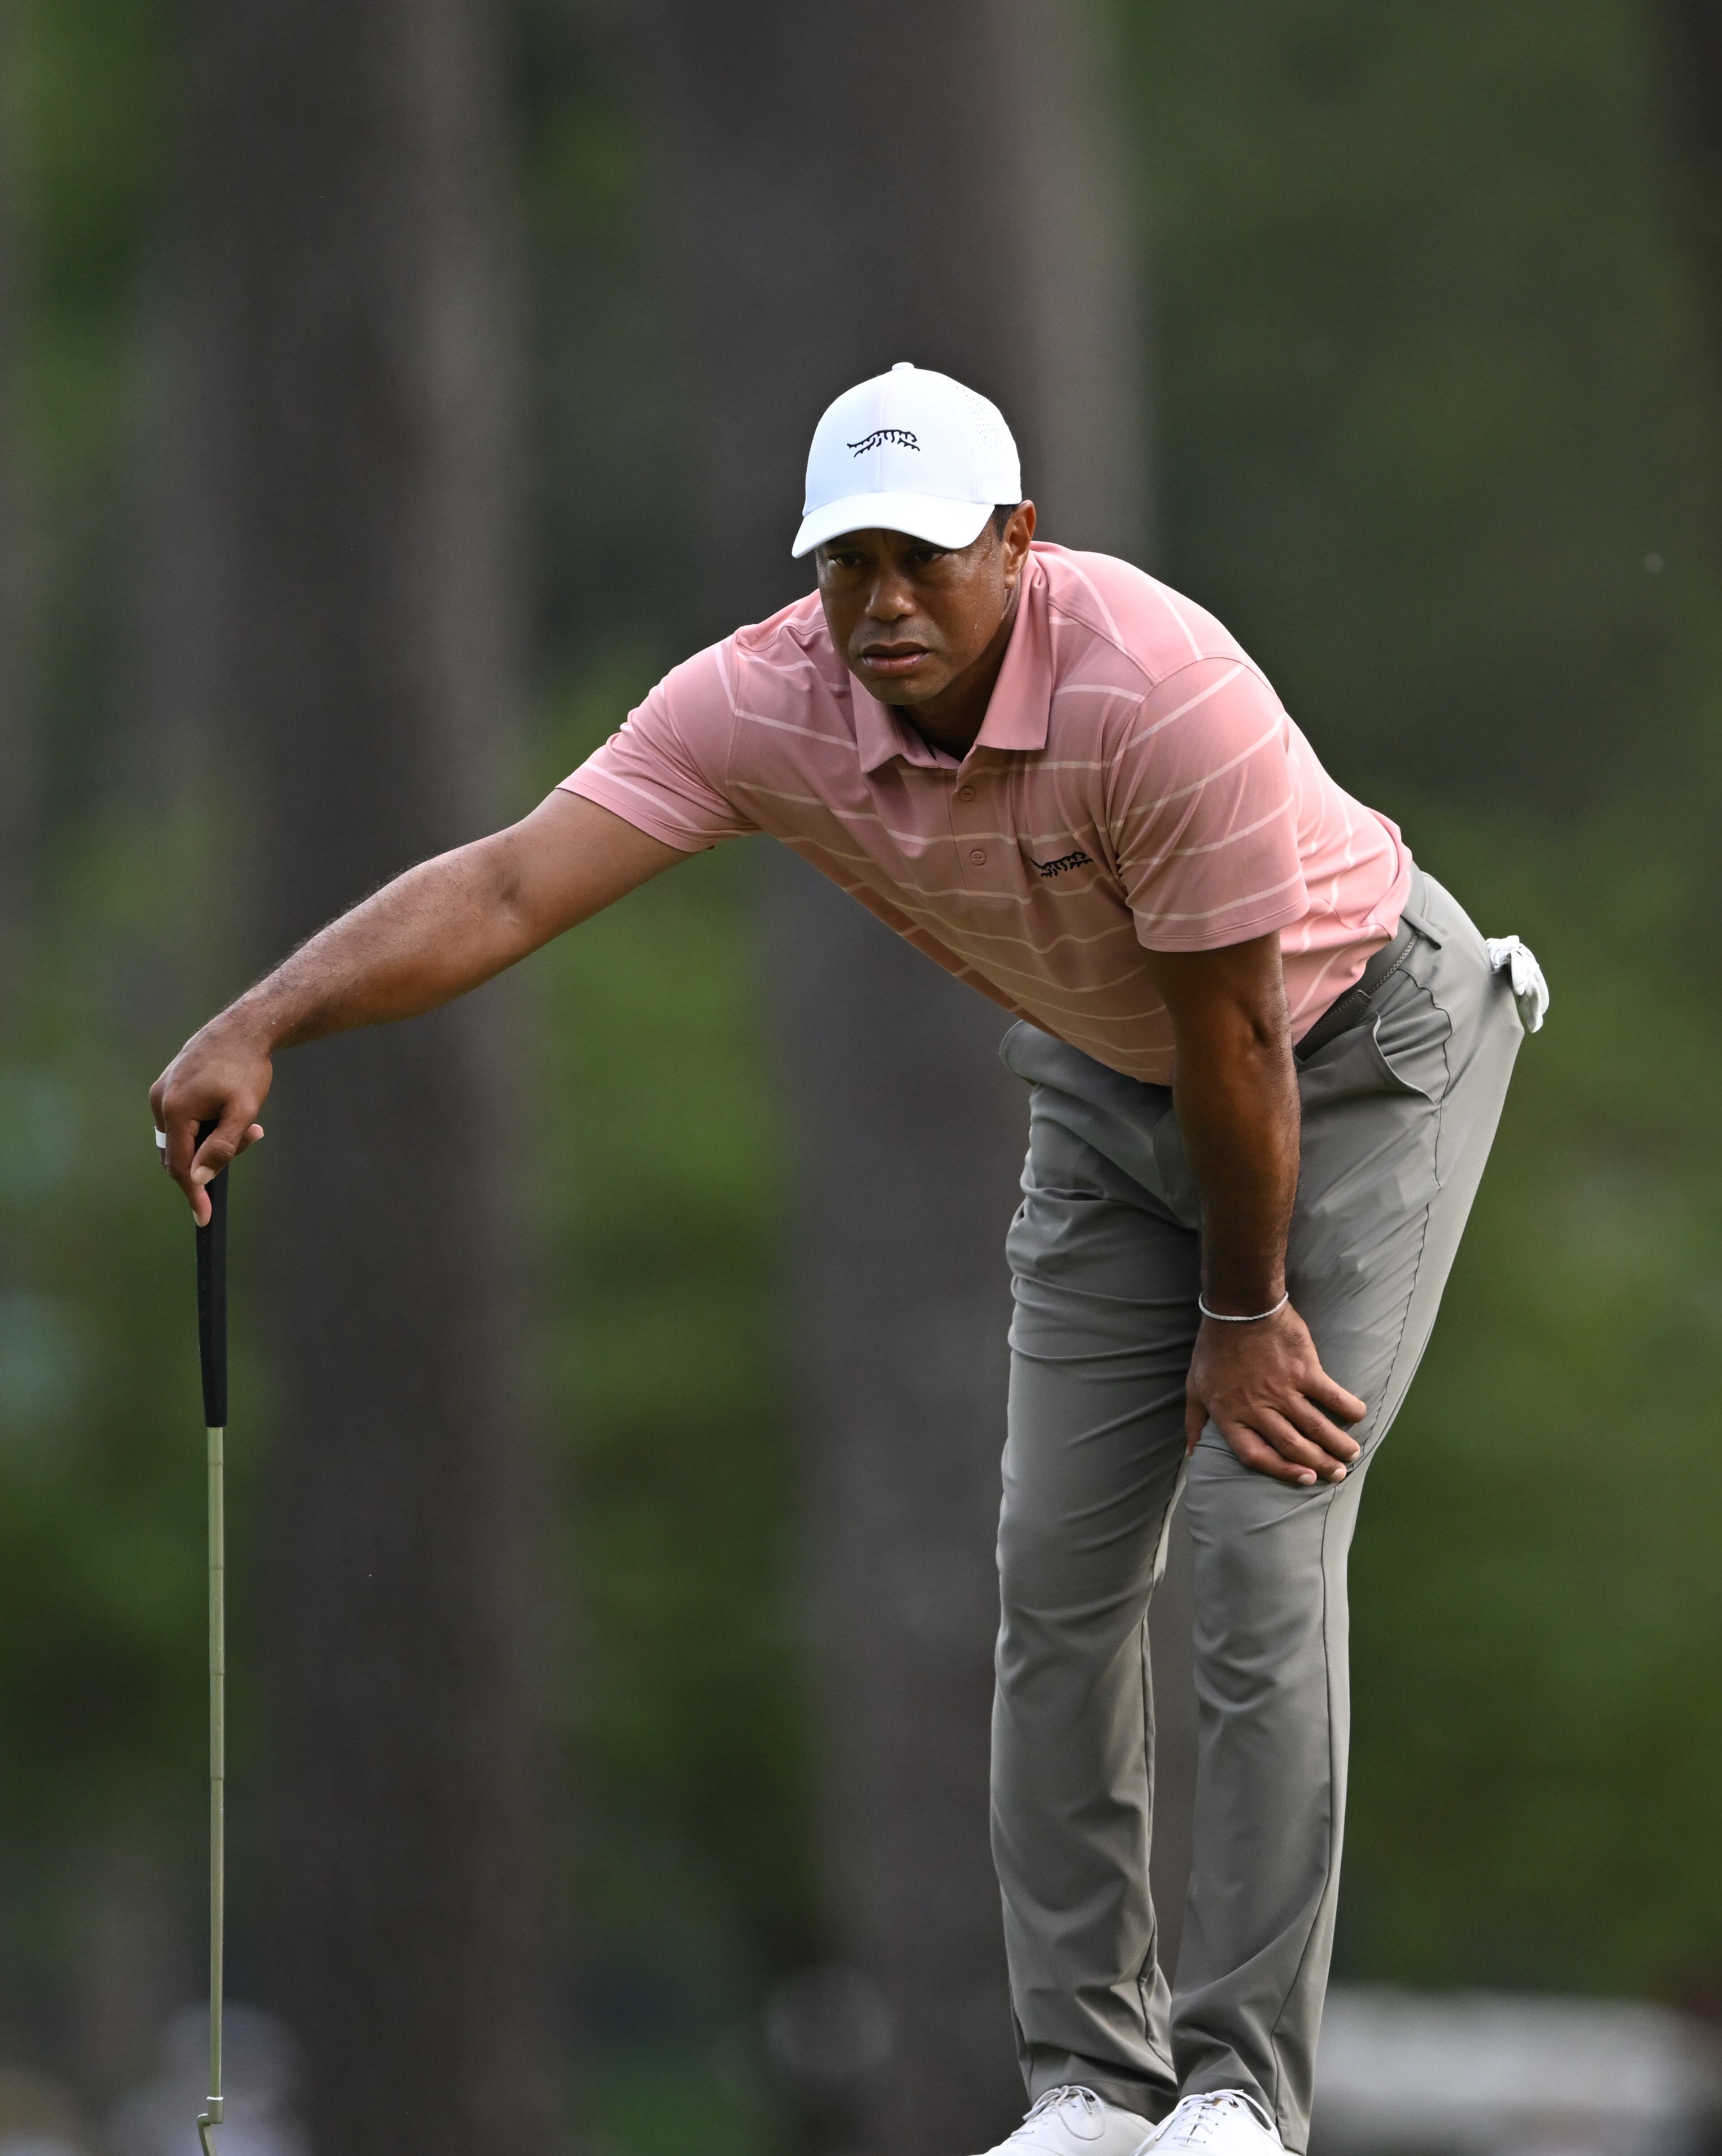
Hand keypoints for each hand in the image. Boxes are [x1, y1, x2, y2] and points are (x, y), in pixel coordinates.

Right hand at [150, 1013, 271, 1224]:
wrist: (243, 1029)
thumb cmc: (246, 1068)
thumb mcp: (243, 1112)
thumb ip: (222, 1147)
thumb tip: (198, 1178)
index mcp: (174, 1110)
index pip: (180, 1165)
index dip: (194, 1193)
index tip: (204, 1218)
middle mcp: (160, 1101)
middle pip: (180, 1152)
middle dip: (212, 1157)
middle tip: (251, 1136)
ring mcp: (162, 1092)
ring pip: (183, 1136)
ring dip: (212, 1139)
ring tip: (250, 1124)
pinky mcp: (169, 1085)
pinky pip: (182, 1120)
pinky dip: (205, 1126)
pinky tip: (231, 1112)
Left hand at [1184, 1302, 1364, 1486]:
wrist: (1237, 1306)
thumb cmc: (1215, 1347)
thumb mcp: (1194, 1387)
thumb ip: (1194, 1422)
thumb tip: (1190, 1454)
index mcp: (1229, 1415)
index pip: (1256, 1456)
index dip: (1280, 1471)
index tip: (1304, 1478)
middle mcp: (1257, 1408)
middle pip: (1292, 1447)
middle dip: (1319, 1464)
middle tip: (1337, 1473)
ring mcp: (1282, 1390)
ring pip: (1316, 1428)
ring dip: (1337, 1445)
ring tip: (1351, 1454)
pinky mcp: (1304, 1370)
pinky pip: (1332, 1397)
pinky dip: (1348, 1409)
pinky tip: (1358, 1416)